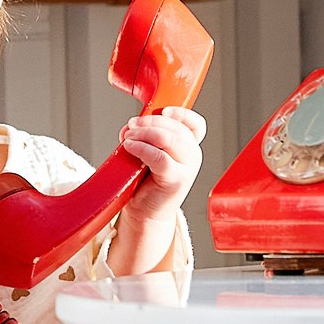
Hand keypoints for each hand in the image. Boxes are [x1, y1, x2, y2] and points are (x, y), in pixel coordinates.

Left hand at [108, 107, 205, 276]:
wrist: (145, 214)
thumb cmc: (146, 184)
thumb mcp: (149, 153)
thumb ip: (146, 137)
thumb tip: (132, 126)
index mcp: (189, 147)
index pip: (195, 124)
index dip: (181, 114)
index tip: (163, 110)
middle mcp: (193, 156)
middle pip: (177, 128)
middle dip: (151, 122)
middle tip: (131, 126)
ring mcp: (187, 169)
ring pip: (169, 139)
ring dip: (144, 133)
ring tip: (128, 137)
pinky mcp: (176, 181)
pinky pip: (160, 157)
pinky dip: (142, 148)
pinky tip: (130, 147)